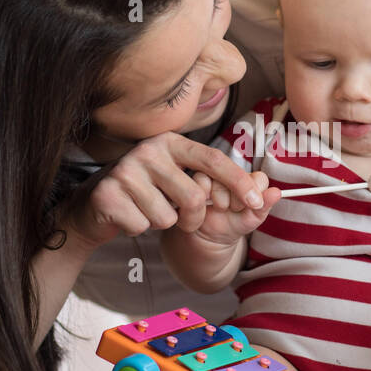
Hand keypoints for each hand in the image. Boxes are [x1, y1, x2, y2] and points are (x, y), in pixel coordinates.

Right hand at [62, 131, 264, 248]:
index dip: (238, 182)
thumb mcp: (184, 186)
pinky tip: (127, 215)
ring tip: (145, 209)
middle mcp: (149, 150)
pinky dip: (139, 228)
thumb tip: (274, 195)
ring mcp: (126, 170)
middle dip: (193, 219)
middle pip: (193, 197)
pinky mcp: (108, 194)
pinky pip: (142, 226)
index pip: (213, 159)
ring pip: (167, 217)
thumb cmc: (148, 194)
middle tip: (179, 218)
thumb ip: (227, 191)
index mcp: (172, 142)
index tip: (257, 202)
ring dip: (161, 223)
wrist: (97, 207)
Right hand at [188, 170, 280, 245]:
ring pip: (220, 179)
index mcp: (250, 179)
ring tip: (220, 208)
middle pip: (238, 177)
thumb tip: (277, 193)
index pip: (258, 178)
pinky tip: (207, 205)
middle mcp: (234, 173)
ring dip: (221, 200)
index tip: (250, 206)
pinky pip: (202, 181)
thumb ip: (264, 206)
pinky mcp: (198, 179)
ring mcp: (216, 174)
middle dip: (237, 200)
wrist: (213, 236)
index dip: (253, 194)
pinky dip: (206, 197)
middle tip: (233, 209)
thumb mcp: (253, 218)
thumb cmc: (236, 223)